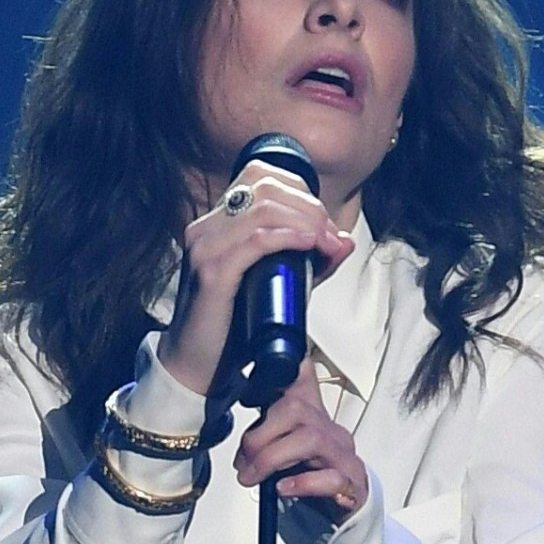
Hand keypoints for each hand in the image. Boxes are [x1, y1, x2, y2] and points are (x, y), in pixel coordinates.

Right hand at [156, 162, 356, 395]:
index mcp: (218, 222)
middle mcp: (207, 226)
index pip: (261, 177)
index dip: (301, 192)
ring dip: (306, 222)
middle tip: (331, 238)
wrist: (199, 366)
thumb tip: (344, 240)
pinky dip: (289, 238)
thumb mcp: (279, 284)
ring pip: (264, 210)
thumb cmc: (236, 325)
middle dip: (310, 208)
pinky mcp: (211, 272)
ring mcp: (205, 247)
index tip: (325, 224)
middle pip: (267, 188)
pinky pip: (256, 240)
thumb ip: (312, 262)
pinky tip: (309, 245)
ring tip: (326, 244)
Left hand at [234, 360, 368, 521]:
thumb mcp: (286, 453)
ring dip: (271, 458)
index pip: (304, 381)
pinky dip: (303, 482)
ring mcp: (344, 457)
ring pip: (311, 440)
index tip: (266, 371)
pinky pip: (332, 478)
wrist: (344, 515)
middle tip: (241, 463)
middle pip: (297, 410)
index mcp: (313, 419)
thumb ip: (266, 438)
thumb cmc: (312, 480)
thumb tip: (238, 442)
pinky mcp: (352, 486)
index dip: (290, 368)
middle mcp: (331, 431)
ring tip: (252, 478)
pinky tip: (284, 488)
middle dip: (259, 436)